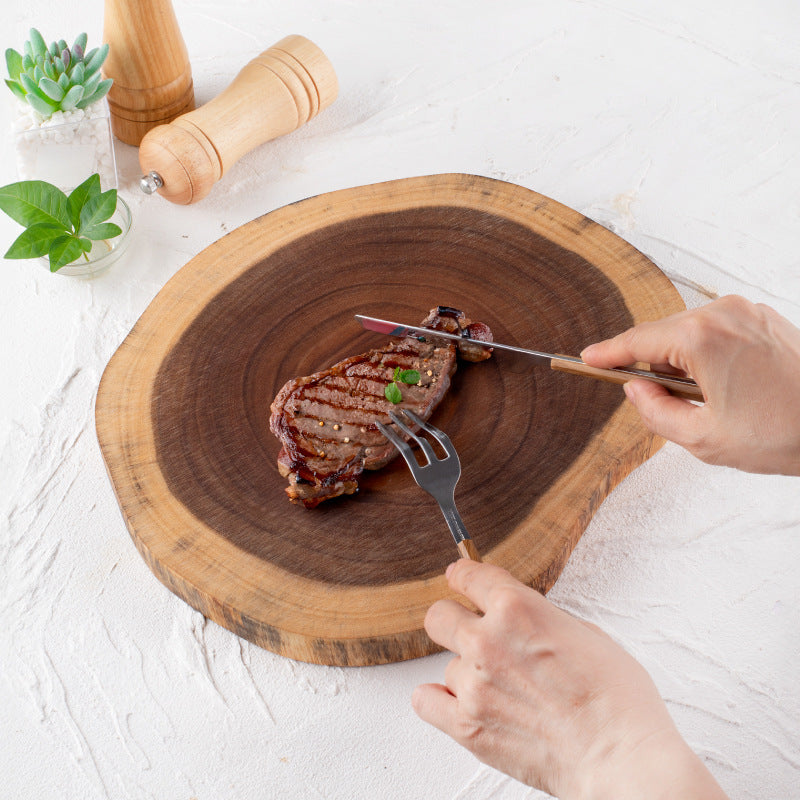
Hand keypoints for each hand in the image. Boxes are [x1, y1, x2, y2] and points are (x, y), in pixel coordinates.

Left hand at [413, 560, 727, 799]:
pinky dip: (439, 701)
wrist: (621, 758)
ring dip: (468, 674)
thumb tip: (522, 620)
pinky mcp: (465, 725)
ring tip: (505, 692)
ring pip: (448, 665)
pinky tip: (461, 704)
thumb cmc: (617, 699)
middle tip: (474, 635)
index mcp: (517, 607)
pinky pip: (425, 700)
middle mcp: (487, 640)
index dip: (464, 577)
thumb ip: (539, 619)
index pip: (468, 575)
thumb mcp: (585, 632)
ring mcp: (472, 684)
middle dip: (454, 621)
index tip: (461, 579)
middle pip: (439, 616)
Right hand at [580, 295, 799, 474]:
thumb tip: (636, 389)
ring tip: (706, 402)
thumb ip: (654, 412)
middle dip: (651, 366)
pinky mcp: (764, 317)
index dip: (607, 354)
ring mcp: (746, 311)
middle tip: (657, 403)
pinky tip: (724, 386)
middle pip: (661, 335)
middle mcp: (722, 312)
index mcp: (701, 337)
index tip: (587, 359)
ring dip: (682, 362)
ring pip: (688, 332)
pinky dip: (706, 354)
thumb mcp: (703, 439)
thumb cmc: (783, 433)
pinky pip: (716, 330)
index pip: (636, 342)